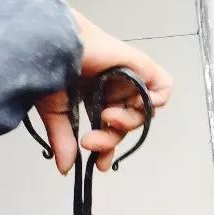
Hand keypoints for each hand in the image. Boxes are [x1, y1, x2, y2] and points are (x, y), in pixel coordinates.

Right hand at [35, 12, 173, 174]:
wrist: (55, 45)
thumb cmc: (50, 68)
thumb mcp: (56, 111)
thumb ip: (63, 140)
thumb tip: (65, 169)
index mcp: (94, 95)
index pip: (110, 127)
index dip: (108, 147)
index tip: (100, 165)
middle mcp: (114, 87)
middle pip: (126, 124)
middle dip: (111, 139)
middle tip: (90, 143)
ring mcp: (129, 77)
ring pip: (142, 113)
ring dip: (126, 123)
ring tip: (106, 117)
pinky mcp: (143, 67)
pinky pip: (163, 90)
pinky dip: (153, 102)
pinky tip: (131, 105)